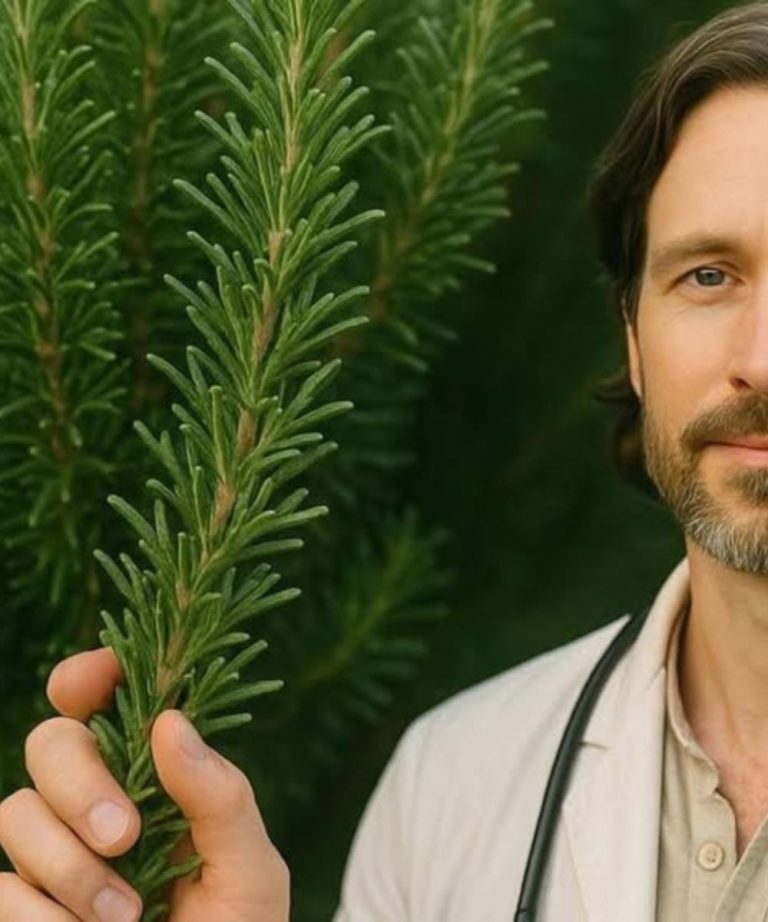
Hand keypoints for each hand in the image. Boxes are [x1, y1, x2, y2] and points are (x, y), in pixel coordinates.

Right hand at [0, 647, 289, 921]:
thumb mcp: (250, 871)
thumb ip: (222, 797)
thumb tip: (169, 720)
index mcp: (159, 778)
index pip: (108, 701)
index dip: (89, 675)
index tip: (87, 683)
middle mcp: (99, 805)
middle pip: (49, 742)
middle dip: (80, 782)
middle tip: (125, 835)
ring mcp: (53, 856)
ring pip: (13, 813)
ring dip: (68, 869)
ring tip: (126, 919)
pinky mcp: (22, 908)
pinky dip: (40, 916)